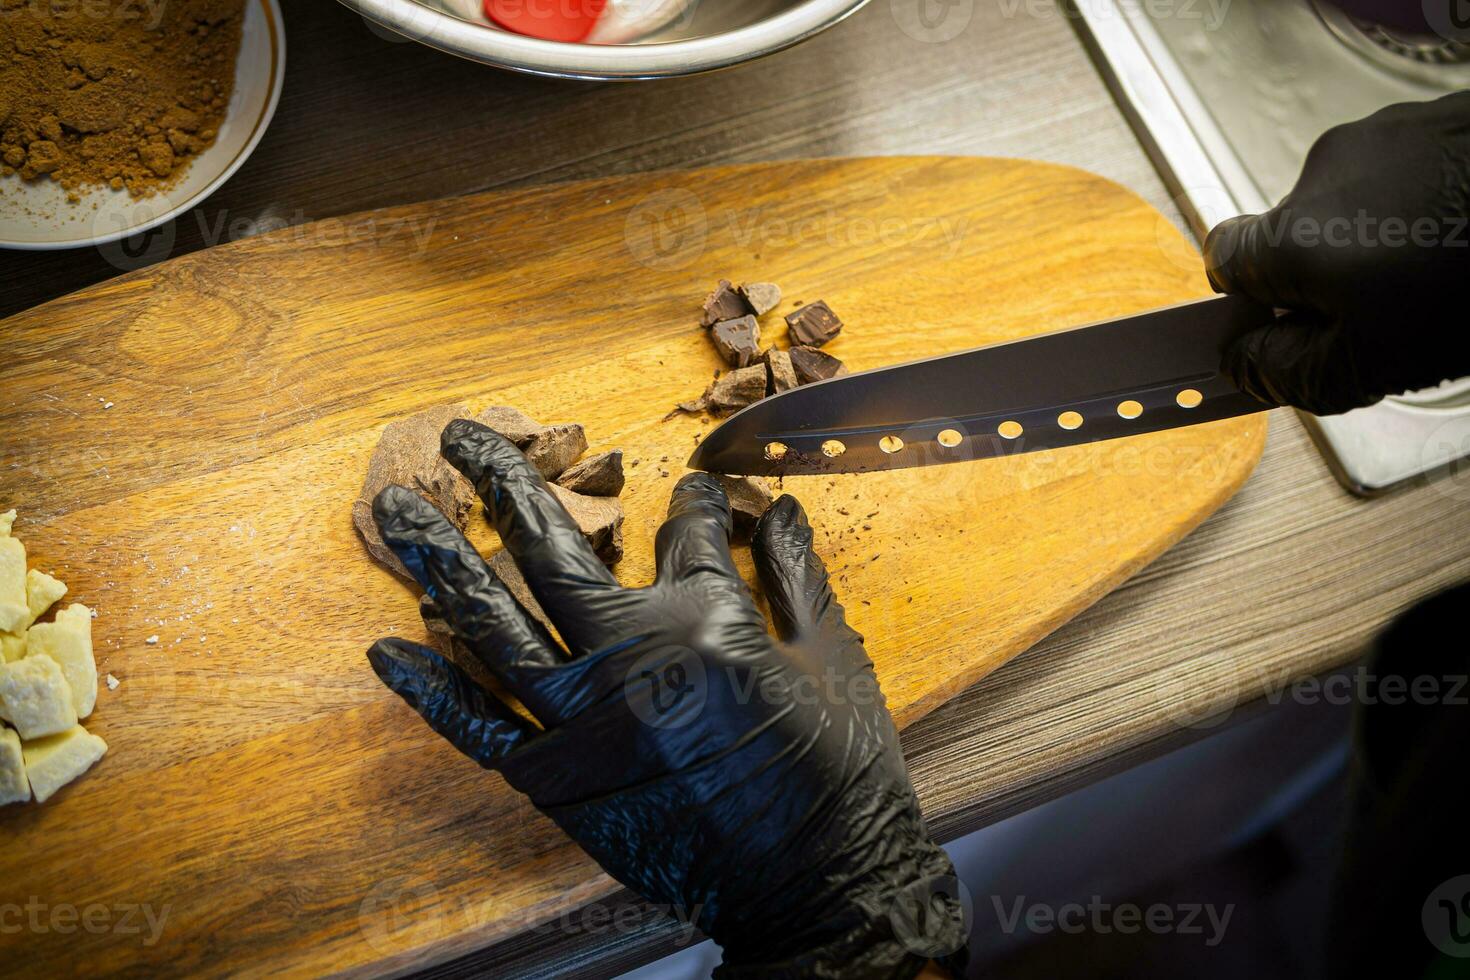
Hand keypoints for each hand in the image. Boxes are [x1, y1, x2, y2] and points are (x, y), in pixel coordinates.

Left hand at [366, 420, 968, 977]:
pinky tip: (388, 648)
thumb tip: (781, 508)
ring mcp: (582, 722)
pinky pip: (479, 729)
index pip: (685, 531)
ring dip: (440, 559)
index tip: (688, 490)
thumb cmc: (839, 773)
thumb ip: (797, 575)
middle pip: (552, 551)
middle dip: (503, 481)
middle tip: (464, 433)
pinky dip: (431, 691)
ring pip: (494, 625)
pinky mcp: (557, 783)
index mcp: (708, 621)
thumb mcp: (833, 659)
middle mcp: (630, 658)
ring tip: (395, 509)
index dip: (689, 502)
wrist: (817, 883)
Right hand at [1203, 91, 1469, 414]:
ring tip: (1442, 274)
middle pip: (1294, 235)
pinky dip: (1426, 208)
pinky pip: (1406, 175)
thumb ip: (1288, 371)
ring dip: (1382, 242)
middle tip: (1386, 316)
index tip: (1282, 325)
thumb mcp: (1373, 365)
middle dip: (1329, 277)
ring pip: (1354, 205)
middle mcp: (1322, 175)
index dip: (1251, 300)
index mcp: (1291, 240)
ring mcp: (1380, 138)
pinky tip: (1462, 237)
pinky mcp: (1433, 122)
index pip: (1223, 261)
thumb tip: (1243, 365)